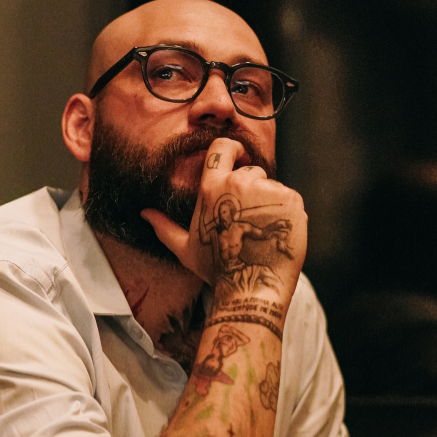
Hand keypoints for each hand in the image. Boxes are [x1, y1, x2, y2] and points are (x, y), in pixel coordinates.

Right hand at [142, 138, 306, 302]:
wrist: (250, 288)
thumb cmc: (216, 271)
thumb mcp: (185, 249)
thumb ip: (165, 228)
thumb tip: (145, 213)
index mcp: (212, 188)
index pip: (222, 148)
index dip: (233, 148)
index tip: (239, 155)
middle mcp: (239, 183)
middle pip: (250, 170)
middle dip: (252, 188)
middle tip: (248, 219)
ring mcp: (268, 190)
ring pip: (272, 185)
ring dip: (270, 202)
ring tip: (262, 231)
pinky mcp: (291, 201)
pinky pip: (290, 197)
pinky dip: (287, 212)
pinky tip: (276, 232)